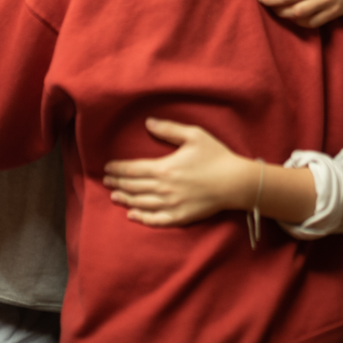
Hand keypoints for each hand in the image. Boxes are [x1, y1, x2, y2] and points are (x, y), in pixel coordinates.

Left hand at [103, 118, 253, 226]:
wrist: (236, 182)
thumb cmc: (216, 157)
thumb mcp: (194, 135)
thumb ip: (168, 129)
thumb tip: (147, 123)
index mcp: (164, 168)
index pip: (132, 169)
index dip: (117, 168)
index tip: (107, 167)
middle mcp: (164, 189)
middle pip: (133, 186)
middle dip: (117, 182)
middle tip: (106, 181)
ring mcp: (171, 205)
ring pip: (141, 203)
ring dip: (125, 199)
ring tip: (114, 196)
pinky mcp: (180, 217)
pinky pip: (155, 220)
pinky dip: (141, 218)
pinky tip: (132, 215)